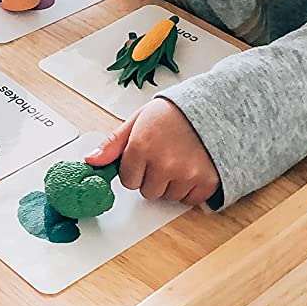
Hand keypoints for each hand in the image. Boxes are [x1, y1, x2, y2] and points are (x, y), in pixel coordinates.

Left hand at [84, 98, 220, 205]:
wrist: (215, 105)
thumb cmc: (175, 112)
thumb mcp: (138, 120)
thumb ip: (113, 143)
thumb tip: (91, 161)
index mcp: (142, 146)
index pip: (127, 180)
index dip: (136, 168)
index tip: (146, 155)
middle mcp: (163, 163)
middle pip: (147, 191)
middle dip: (153, 177)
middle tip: (165, 155)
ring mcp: (186, 175)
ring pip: (168, 197)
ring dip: (172, 184)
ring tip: (181, 159)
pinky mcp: (206, 182)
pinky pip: (189, 200)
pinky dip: (190, 188)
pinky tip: (193, 167)